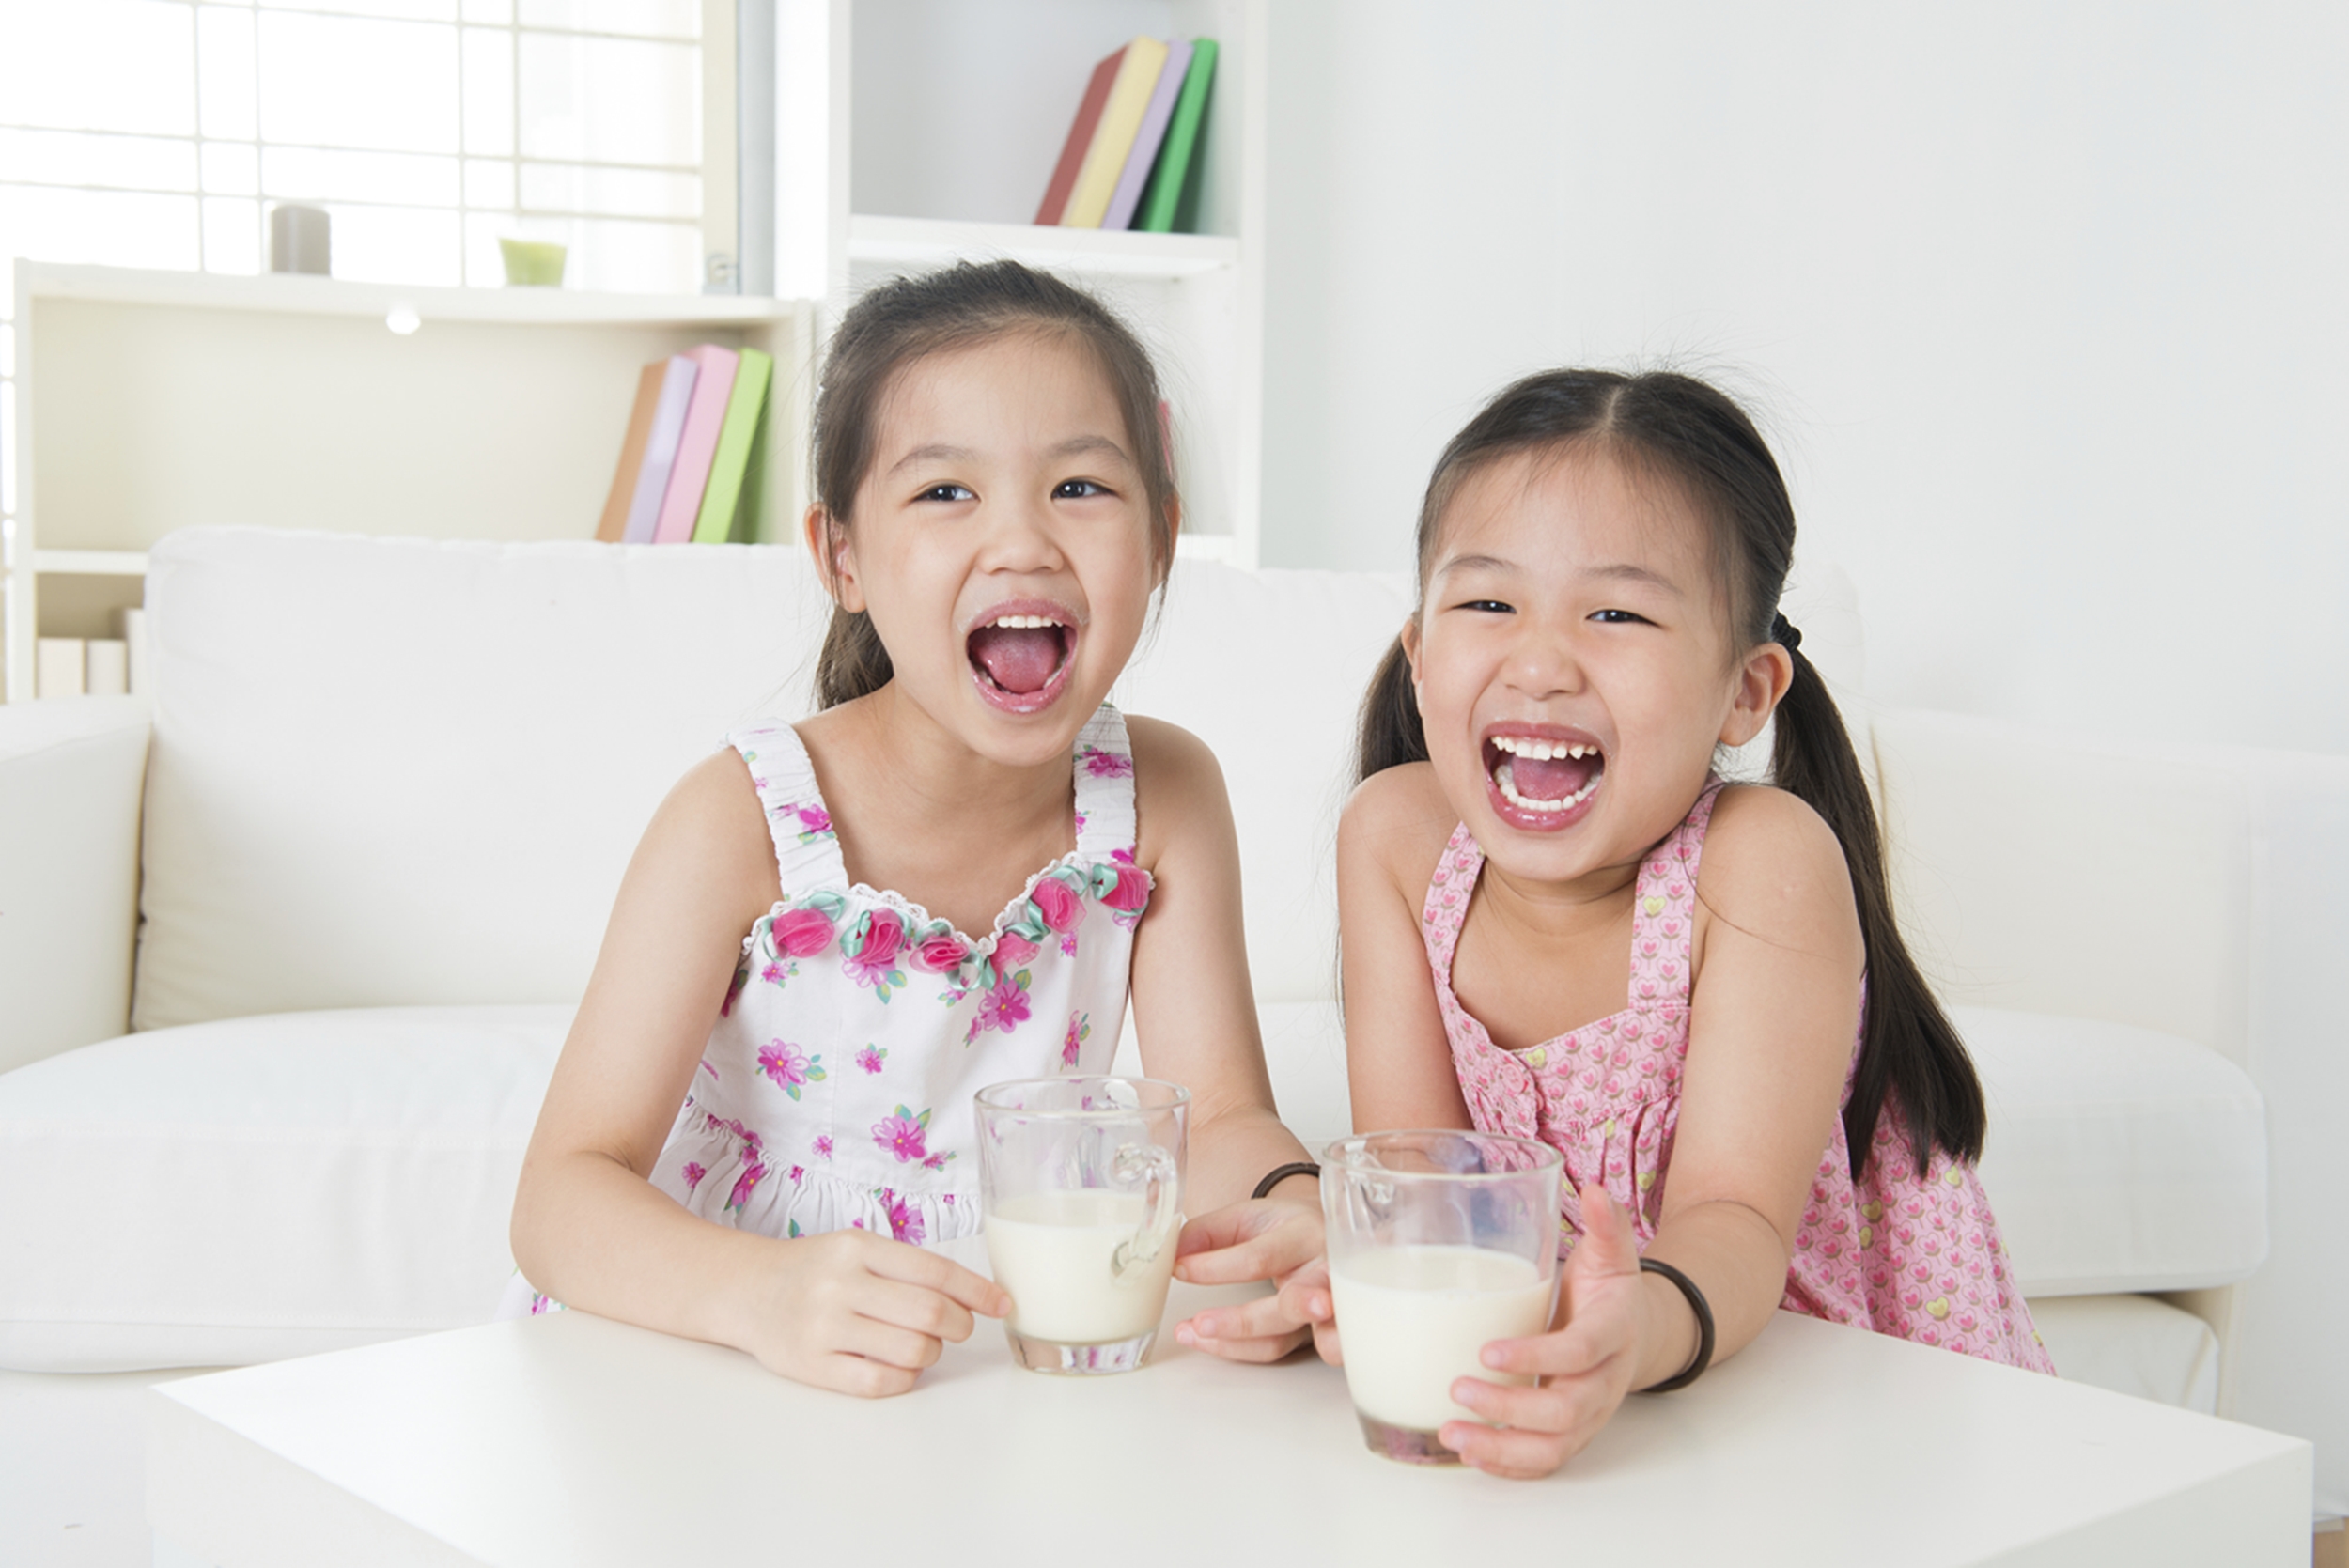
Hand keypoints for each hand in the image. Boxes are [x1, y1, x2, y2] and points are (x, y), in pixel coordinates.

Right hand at [736, 1228, 1009, 1397]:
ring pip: (912, 1350)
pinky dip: (905, 1378)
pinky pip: (880, 1382)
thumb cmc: (816, 1269)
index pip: (935, 1271)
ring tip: (922, 1345)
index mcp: (857, 1246)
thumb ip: (908, 1268)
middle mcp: (840, 1284)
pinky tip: (900, 1366)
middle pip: (930, 1313)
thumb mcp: (857, 1247)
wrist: (747, 1291)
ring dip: (932, 1353)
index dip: (978, 1291)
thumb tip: (976, 1295)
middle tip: (958, 1327)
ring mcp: (823, 1327)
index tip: (1002, 1304)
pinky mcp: (812, 1366)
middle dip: (960, 1325)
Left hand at [1168, 1196, 1330, 1363]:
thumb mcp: (1251, 1215)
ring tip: (1199, 1335)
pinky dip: (1249, 1353)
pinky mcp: (1319, 1332)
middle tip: (1202, 1323)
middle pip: (1289, 1303)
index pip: (1261, 1257)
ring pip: (1284, 1335)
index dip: (1217, 1267)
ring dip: (1239, 1343)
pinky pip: (1282, 1351)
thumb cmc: (1286, 1228)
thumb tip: (1172, 1253)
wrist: (1330, 1238)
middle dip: (1245, 1320)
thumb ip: (1211, 1230)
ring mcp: (1329, 1308)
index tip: (1177, 1269)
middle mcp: (1324, 1273)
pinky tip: (1217, 1345)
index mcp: (1305, 1234)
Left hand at [1440, 1182, 1651, 1477]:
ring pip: (1552, 1447)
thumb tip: (1596, 1190)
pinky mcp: (1569, 1434)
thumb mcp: (1611, 1254)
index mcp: (1612, 1333)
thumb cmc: (1608, 1291)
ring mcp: (1588, 1415)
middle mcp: (1604, 1383)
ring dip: (1501, 1447)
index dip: (1536, 1357)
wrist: (1634, 1333)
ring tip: (1450, 1434)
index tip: (1486, 1352)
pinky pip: (1543, 1462)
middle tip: (1456, 1388)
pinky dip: (1507, 1465)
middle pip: (1564, 1412)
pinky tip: (1468, 1454)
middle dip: (1508, 1407)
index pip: (1579, 1352)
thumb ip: (1606, 1225)